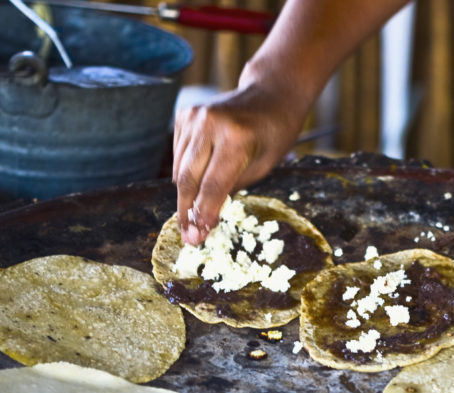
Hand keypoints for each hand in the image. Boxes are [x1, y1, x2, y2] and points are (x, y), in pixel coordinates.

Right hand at [170, 0, 409, 244]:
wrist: (270, 94)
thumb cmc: (274, 134)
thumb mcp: (263, 167)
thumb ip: (232, 189)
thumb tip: (204, 217)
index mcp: (236, 137)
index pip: (212, 185)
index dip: (203, 214)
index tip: (197, 238)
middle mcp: (209, 123)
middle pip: (188, 178)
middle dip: (186, 211)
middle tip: (187, 237)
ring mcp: (193, 116)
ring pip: (179, 169)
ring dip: (184, 195)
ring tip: (191, 217)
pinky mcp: (184, 115)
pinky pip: (179, 155)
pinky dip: (185, 173)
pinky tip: (197, 182)